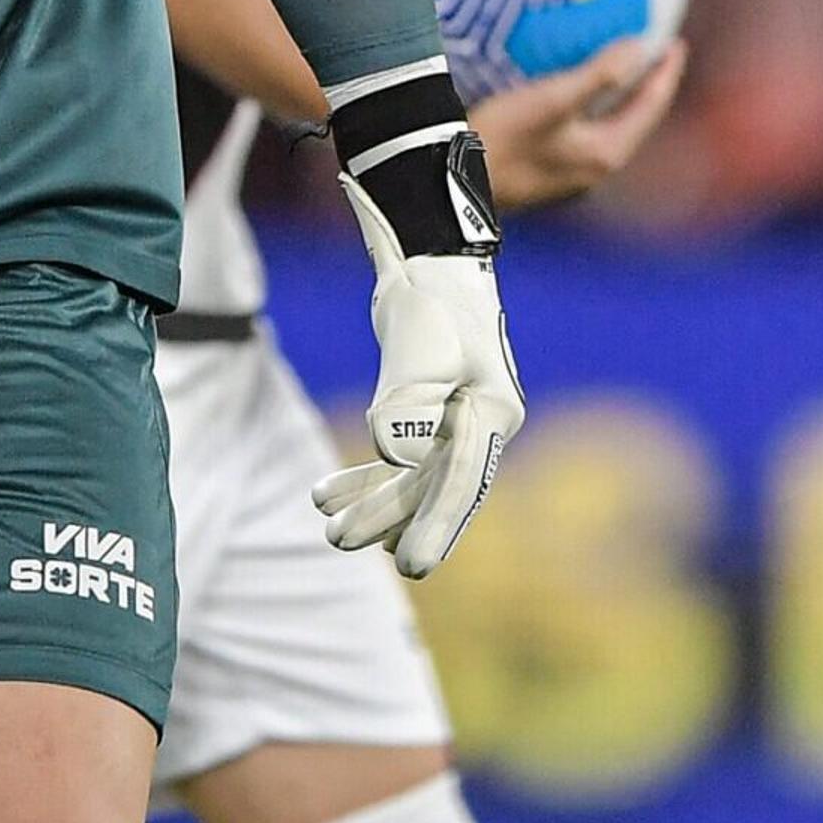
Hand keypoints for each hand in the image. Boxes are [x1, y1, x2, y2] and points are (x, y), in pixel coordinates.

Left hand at [311, 154, 523, 578]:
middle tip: (338, 542)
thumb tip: (396, 457)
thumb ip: (407, 404)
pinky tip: (334, 492)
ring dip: (374, 501)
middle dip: (387, 517)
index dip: (433, 527)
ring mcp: (459, 418)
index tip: (409, 566)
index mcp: (493, 414)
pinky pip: (402, 457)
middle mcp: (483, 422)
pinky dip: (370, 475)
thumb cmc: (430, 297)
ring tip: (329, 526)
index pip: (461, 483)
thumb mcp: (418, 346)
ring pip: (415, 477)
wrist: (426, 256)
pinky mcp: (431, 408)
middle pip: (433, 485)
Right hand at [473, 38, 686, 210]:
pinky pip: (589, 134)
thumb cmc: (505, 138)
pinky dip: (597, 109)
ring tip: (623, 69)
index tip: (676, 43)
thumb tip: (640, 48)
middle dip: (647, 85)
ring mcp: (576, 175)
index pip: (651, 106)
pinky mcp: (553, 174)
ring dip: (622, 98)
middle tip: (654, 52)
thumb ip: (599, 74)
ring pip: (612, 128)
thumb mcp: (552, 100)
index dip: (665, 72)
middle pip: (636, 119)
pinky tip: (581, 97)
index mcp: (608, 152)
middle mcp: (599, 169)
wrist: (455, 183)